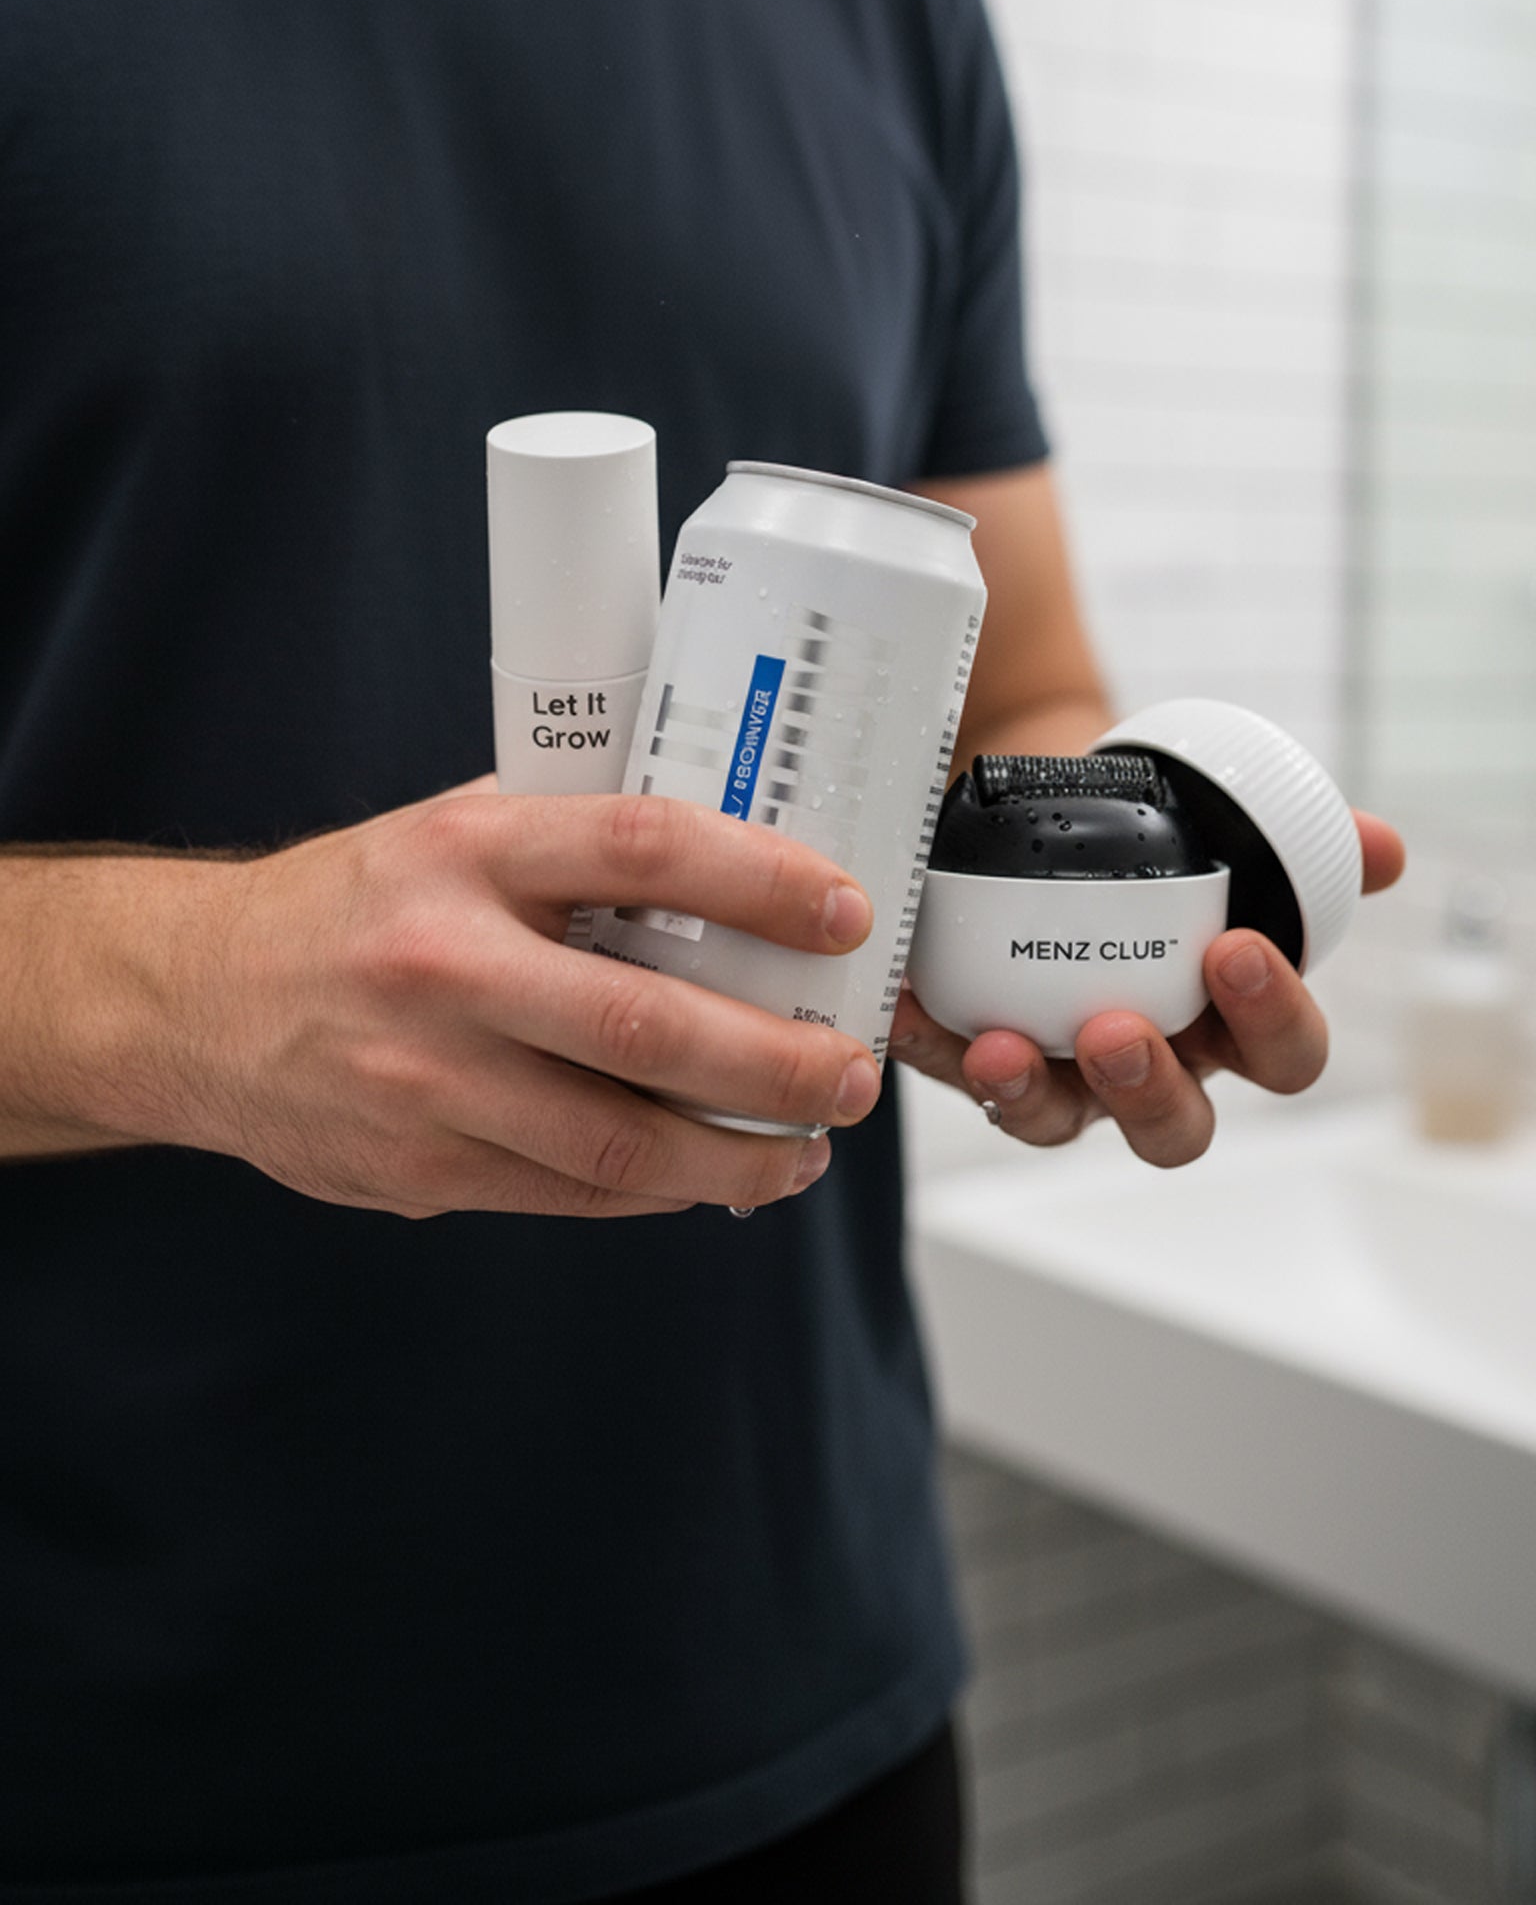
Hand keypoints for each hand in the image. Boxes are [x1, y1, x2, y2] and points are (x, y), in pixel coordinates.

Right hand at [8, 786, 880, 1217]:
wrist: (191, 1000)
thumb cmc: (350, 907)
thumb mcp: (451, 831)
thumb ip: (572, 845)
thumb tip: (738, 858)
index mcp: (465, 853)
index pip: (642, 851)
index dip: (761, 882)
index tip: (845, 915)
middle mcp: (445, 966)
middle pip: (646, 1027)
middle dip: (778, 1065)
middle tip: (852, 1076)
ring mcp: (428, 1082)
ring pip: (616, 1147)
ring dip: (735, 1160)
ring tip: (802, 1150)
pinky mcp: (418, 1172)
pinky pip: (568, 1196)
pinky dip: (654, 1194)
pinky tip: (706, 1177)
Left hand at [890, 811, 1404, 1165]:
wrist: (1060, 807)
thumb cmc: (1163, 846)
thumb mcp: (1233, 834)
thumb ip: (1311, 846)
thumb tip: (1379, 847)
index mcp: (1233, 1023)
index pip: (1283, 1058)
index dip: (1271, 1021)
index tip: (1236, 949)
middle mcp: (1153, 1064)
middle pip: (1173, 1126)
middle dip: (1147, 1089)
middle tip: (1119, 1030)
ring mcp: (1062, 1070)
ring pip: (1054, 1121)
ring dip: (1028, 1090)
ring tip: (1000, 1044)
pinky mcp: (975, 1049)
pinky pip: (948, 1066)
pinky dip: (924, 1037)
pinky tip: (901, 1000)